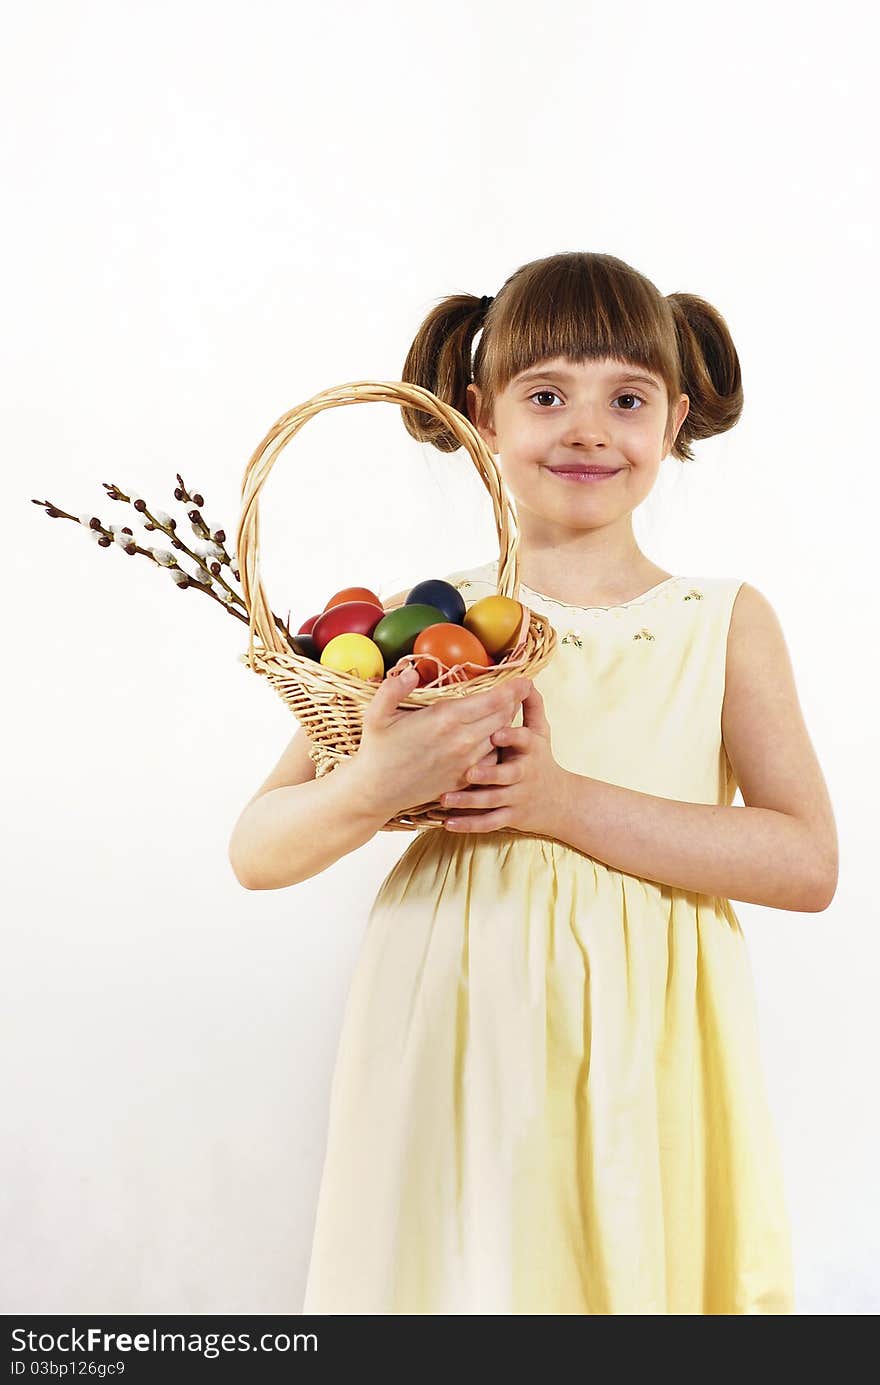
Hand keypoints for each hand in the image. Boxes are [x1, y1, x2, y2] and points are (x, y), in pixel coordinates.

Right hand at [353, 667, 532, 820]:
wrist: (377, 792)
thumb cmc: (377, 750)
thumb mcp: (377, 715)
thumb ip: (393, 689)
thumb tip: (411, 670)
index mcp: (445, 719)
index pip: (491, 700)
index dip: (512, 689)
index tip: (525, 680)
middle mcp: (462, 740)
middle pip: (502, 717)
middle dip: (514, 702)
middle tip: (521, 691)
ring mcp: (466, 762)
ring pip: (499, 737)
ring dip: (507, 723)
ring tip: (510, 710)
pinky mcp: (464, 779)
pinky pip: (491, 759)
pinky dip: (498, 746)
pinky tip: (495, 737)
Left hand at [439, 680, 563, 833]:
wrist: (558, 802)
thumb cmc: (541, 759)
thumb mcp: (541, 732)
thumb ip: (531, 705)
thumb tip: (524, 679)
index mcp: (530, 749)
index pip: (524, 741)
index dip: (512, 737)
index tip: (496, 734)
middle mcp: (525, 774)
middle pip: (508, 775)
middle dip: (489, 774)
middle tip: (467, 772)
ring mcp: (517, 797)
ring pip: (493, 801)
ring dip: (469, 801)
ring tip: (444, 799)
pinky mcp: (510, 818)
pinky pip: (488, 823)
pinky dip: (468, 824)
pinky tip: (447, 824)